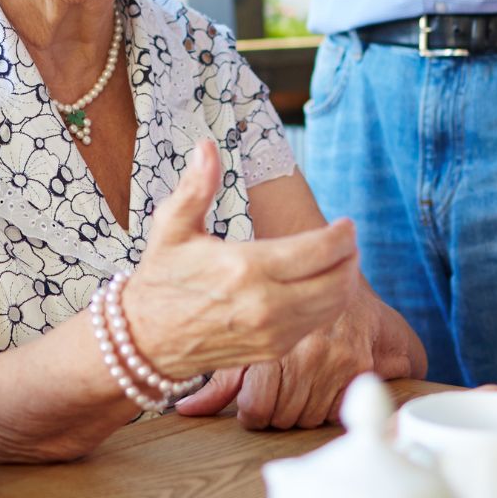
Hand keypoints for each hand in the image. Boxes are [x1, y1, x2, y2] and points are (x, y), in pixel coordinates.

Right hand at [124, 140, 359, 379]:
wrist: (145, 340)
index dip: (341, 235)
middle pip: (337, 281)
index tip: (347, 223)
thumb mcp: (173, 227)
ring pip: (333, 307)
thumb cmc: (161, 278)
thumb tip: (207, 146)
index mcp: (245, 267)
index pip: (318, 251)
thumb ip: (196, 187)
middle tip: (349, 240)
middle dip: (351, 257)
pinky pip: (317, 326)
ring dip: (346, 282)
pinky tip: (320, 286)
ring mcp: (272, 332)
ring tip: (341, 261)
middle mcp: (265, 304)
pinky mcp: (273, 351)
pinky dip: (329, 305)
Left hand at [174, 280, 424, 427]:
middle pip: (283, 416)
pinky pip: (336, 410)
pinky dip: (326, 405)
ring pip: (309, 417)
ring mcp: (338, 359)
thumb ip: (219, 378)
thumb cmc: (280, 300)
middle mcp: (308, 351)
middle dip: (274, 410)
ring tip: (295, 384)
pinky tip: (319, 385)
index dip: (251, 409)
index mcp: (272, 339)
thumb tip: (187, 409)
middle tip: (274, 390)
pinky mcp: (361, 365)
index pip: (258, 407)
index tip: (252, 398)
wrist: (333, 266)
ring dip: (300, 410)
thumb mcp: (244, 332)